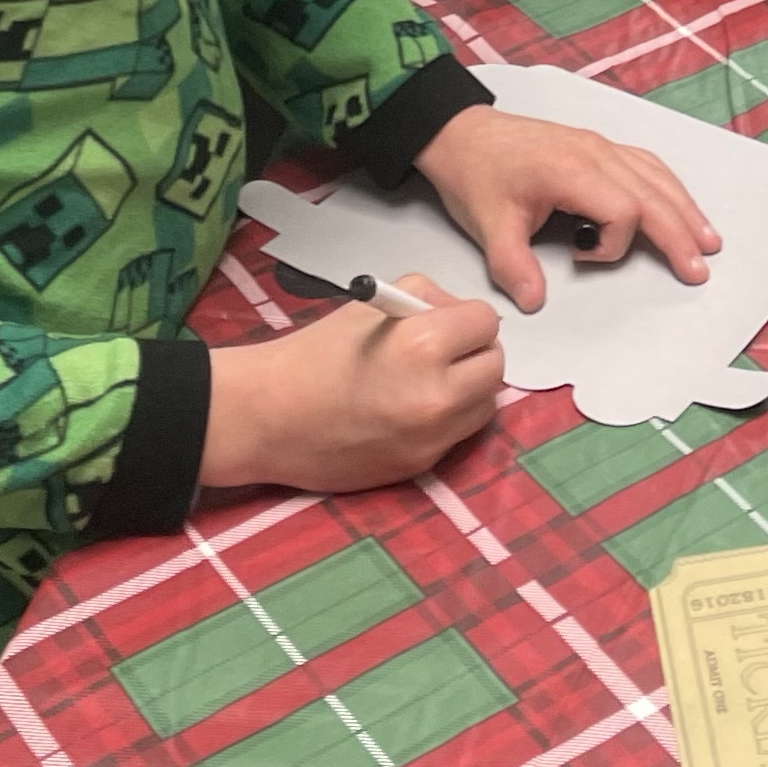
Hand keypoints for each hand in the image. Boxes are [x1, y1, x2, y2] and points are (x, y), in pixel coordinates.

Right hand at [199, 278, 503, 494]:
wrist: (271, 417)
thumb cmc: (318, 353)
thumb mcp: (374, 304)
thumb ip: (429, 301)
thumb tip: (464, 317)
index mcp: (424, 345)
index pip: (486, 322)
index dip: (465, 318)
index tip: (444, 323)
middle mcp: (438, 396)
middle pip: (495, 365)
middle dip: (474, 353)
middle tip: (444, 351)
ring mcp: (432, 438)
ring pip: (485, 404)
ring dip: (468, 389)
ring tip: (429, 381)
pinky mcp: (422, 466)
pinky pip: (459, 434)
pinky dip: (448, 420)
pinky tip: (412, 410)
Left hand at [416, 106, 717, 306]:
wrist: (460, 133)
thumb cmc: (476, 175)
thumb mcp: (487, 225)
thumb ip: (513, 266)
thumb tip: (535, 302)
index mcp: (572, 169)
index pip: (622, 209)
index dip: (612, 244)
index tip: (579, 255)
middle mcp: (596, 152)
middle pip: (653, 193)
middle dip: (679, 232)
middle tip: (699, 269)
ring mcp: (600, 145)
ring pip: (656, 176)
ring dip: (683, 209)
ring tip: (707, 239)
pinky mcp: (597, 146)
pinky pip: (645, 165)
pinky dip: (668, 188)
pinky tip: (679, 205)